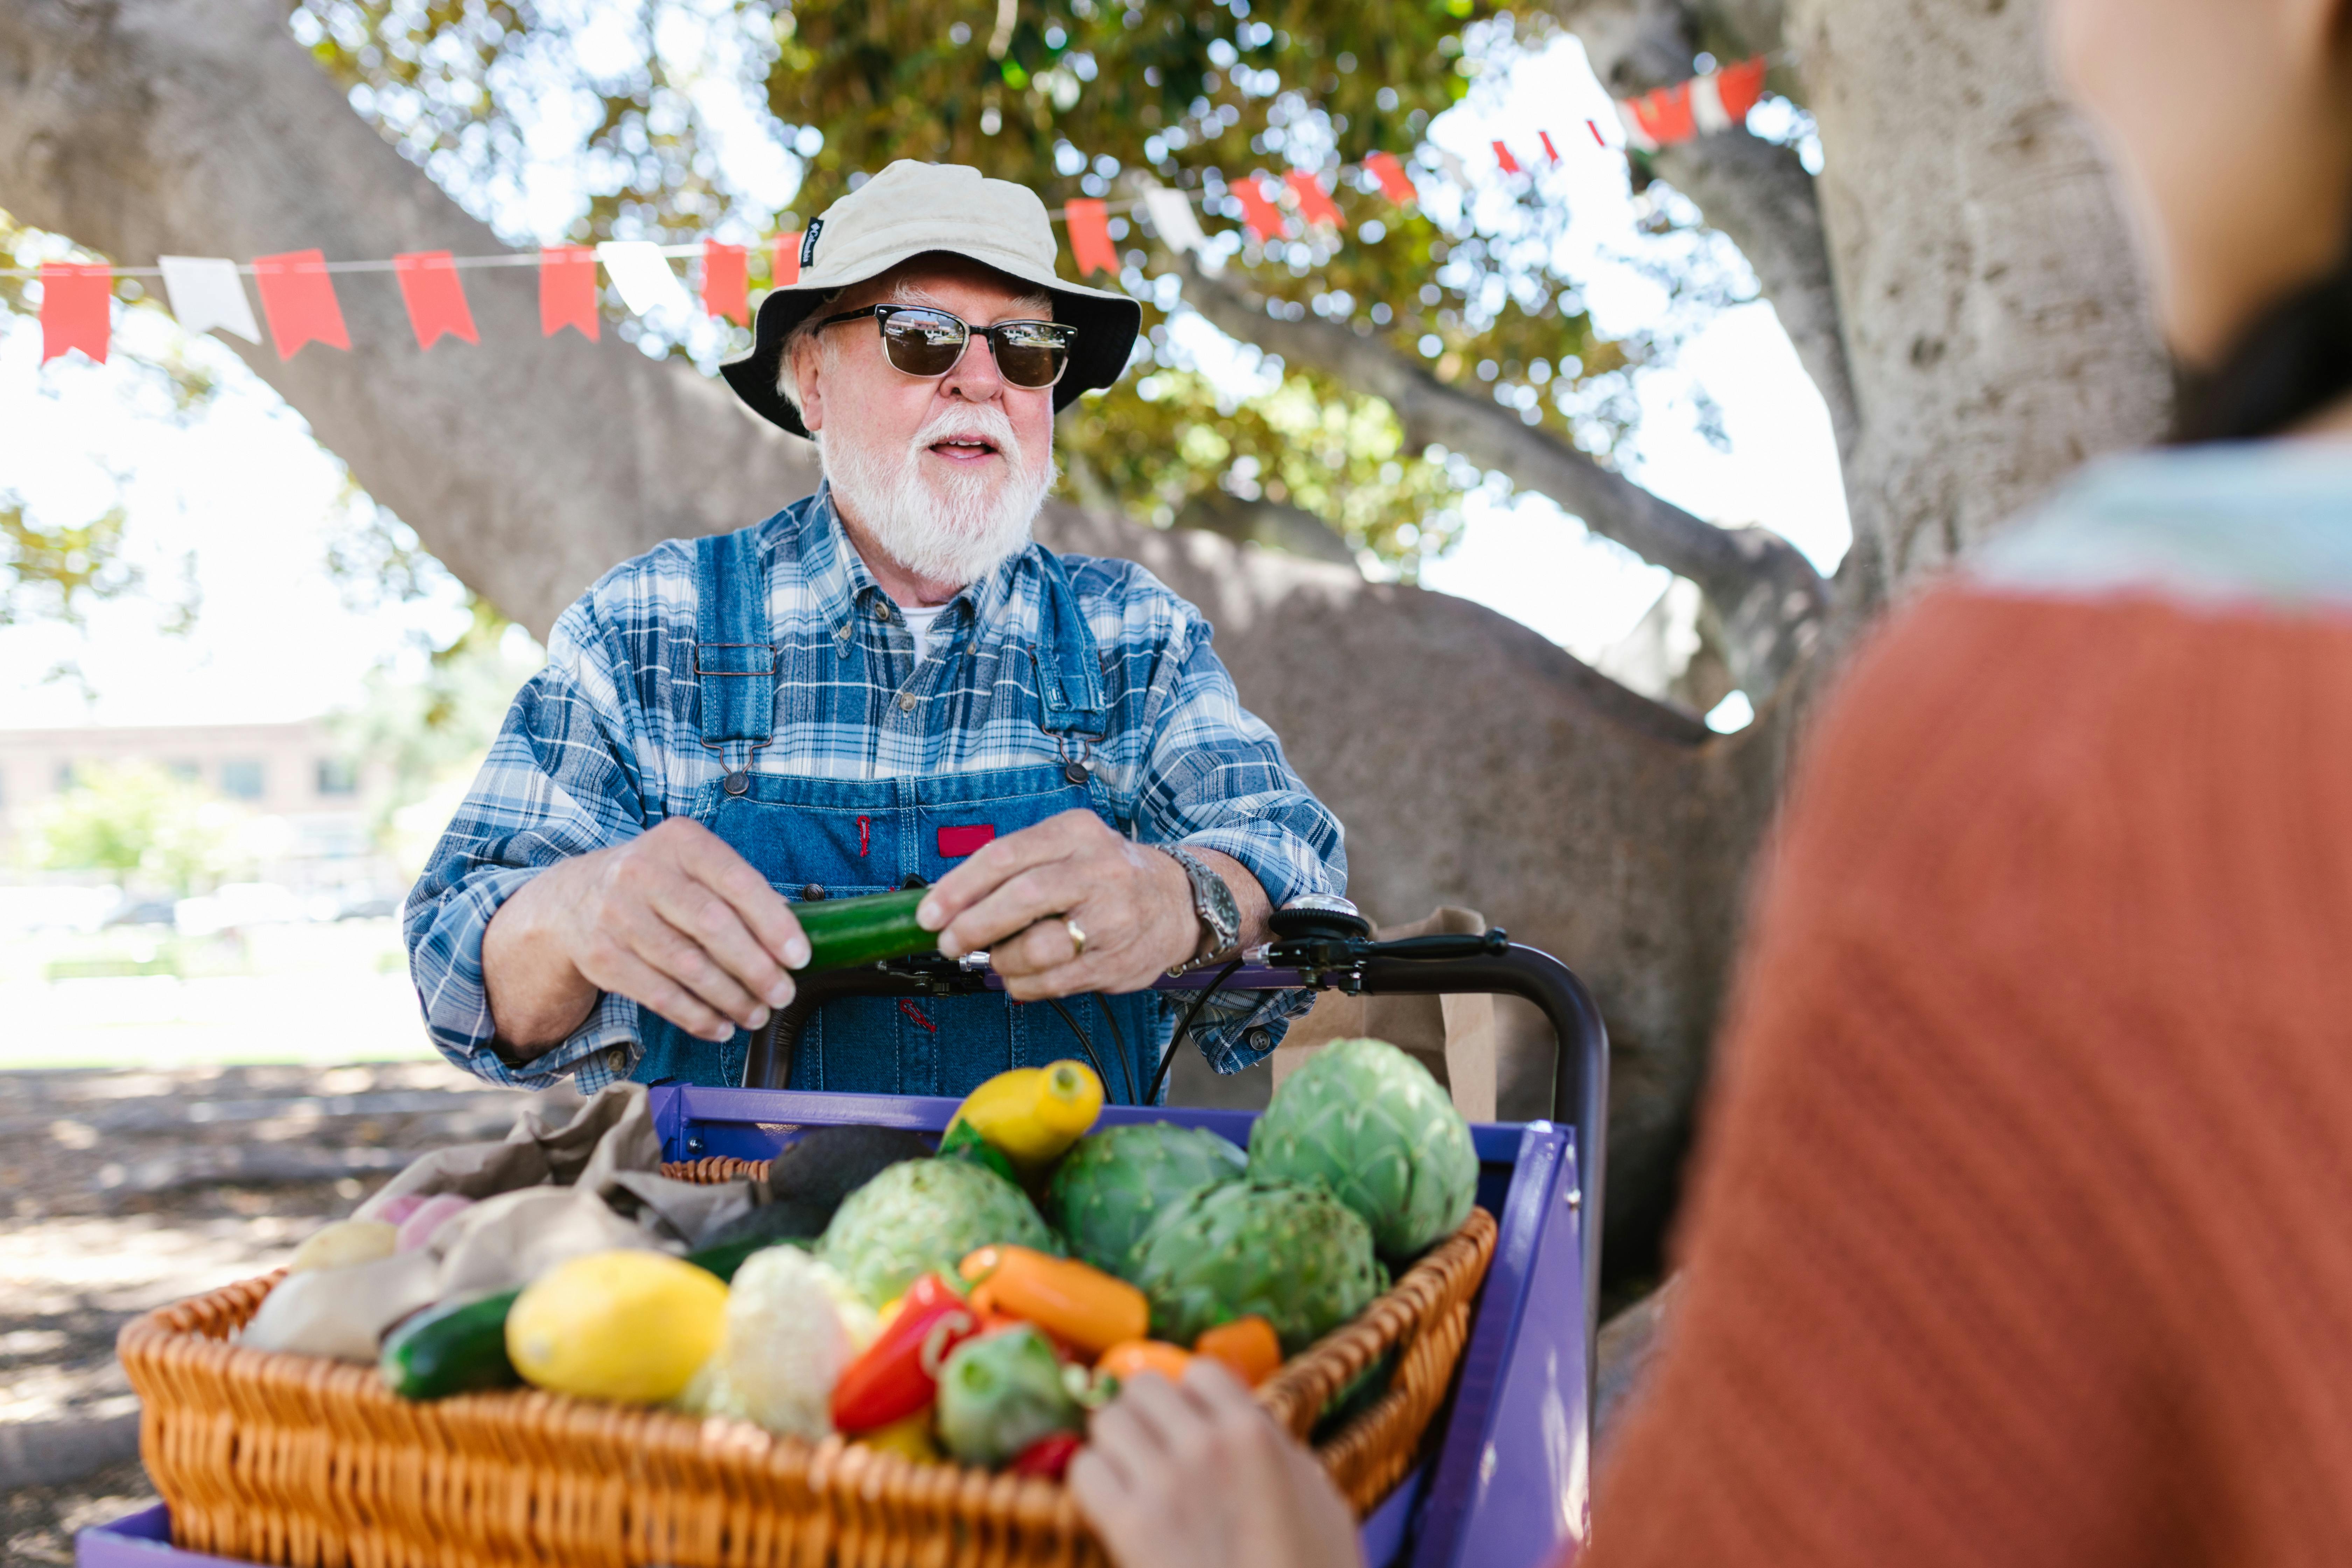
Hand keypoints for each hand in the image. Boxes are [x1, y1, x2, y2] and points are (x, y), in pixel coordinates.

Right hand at [482, 818, 809, 1051]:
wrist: (573, 898)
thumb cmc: (656, 883)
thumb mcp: (692, 865)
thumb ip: (737, 891)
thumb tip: (792, 933)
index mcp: (679, 842)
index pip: (736, 881)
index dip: (773, 922)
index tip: (799, 957)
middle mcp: (643, 872)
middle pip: (712, 926)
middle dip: (756, 968)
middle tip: (782, 993)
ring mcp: (617, 915)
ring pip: (687, 967)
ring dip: (731, 999)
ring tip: (758, 1014)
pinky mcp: (602, 957)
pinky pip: (660, 996)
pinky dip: (697, 1017)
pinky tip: (721, 1026)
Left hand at [916, 810, 1198, 999]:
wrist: (1178, 901)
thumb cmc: (1107, 874)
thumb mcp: (1067, 846)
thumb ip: (1016, 867)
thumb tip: (951, 905)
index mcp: (1076, 833)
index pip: (1005, 855)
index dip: (959, 887)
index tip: (930, 913)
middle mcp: (1098, 871)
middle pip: (1022, 898)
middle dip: (974, 925)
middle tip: (949, 942)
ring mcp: (1111, 918)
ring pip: (1037, 948)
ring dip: (1001, 961)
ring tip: (996, 959)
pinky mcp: (1116, 960)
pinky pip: (1054, 982)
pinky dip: (1024, 985)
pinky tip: (1019, 977)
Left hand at [1069, 1360, 1363, 1567]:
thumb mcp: (1320, 1501)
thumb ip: (1280, 1453)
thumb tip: (1250, 1423)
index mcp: (1254, 1433)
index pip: (1199, 1371)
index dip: (1192, 1399)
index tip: (1191, 1423)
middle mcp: (1203, 1445)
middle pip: (1140, 1388)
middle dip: (1144, 1415)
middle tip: (1153, 1448)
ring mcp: (1162, 1485)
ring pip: (1106, 1422)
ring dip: (1115, 1445)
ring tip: (1130, 1475)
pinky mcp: (1129, 1528)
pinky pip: (1085, 1472)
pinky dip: (1094, 1483)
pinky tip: (1113, 1506)